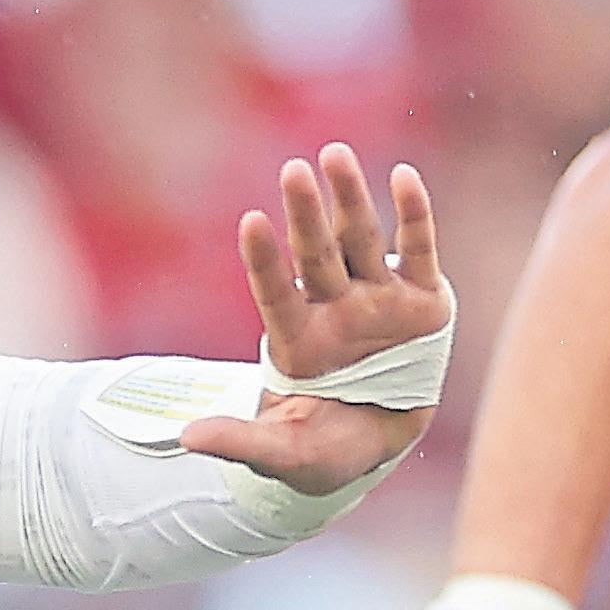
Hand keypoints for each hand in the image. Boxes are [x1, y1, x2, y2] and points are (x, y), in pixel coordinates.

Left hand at [183, 144, 449, 500]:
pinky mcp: (423, 301)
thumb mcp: (284, 454)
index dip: (264, 261)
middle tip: (293, 171)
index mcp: (298, 342)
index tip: (250, 222)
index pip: (275, 293)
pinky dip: (414, 213)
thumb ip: (241, 442)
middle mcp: (335, 310)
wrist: (382, 446)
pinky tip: (402, 176)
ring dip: (349, 198)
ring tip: (333, 154)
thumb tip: (187, 438)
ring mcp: (378, 301)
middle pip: (316, 255)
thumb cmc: (325, 450)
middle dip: (306, 215)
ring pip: (360, 241)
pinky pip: (418, 250)